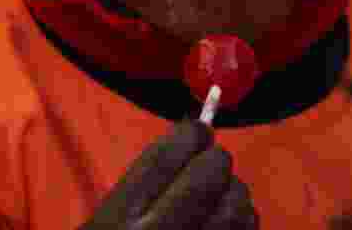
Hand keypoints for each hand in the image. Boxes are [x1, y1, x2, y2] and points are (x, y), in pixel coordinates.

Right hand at [80, 119, 257, 229]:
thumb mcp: (106, 223)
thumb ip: (144, 187)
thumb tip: (196, 135)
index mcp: (118, 221)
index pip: (165, 156)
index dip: (190, 134)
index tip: (198, 131)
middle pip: (210, 172)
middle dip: (215, 162)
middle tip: (210, 168)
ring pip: (241, 203)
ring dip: (236, 194)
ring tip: (221, 201)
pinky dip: (245, 225)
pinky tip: (229, 229)